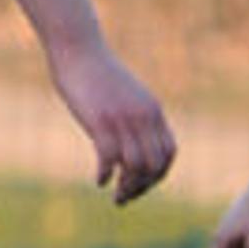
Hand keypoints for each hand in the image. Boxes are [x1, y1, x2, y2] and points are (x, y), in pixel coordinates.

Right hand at [48, 37, 174, 205]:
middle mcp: (143, 117)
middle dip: (143, 188)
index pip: (169, 153)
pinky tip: (98, 180)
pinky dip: (105, 175)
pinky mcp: (100, 121)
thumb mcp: (127, 95)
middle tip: (126, 198)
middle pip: (154, 165)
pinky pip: (109, 159)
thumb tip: (135, 141)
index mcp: (153, 111)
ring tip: (116, 197)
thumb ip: (136, 116)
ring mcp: (122, 119)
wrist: (79, 49)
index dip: (159, 175)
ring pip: (135, 166)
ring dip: (127, 188)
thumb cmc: (98, 73)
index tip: (143, 185)